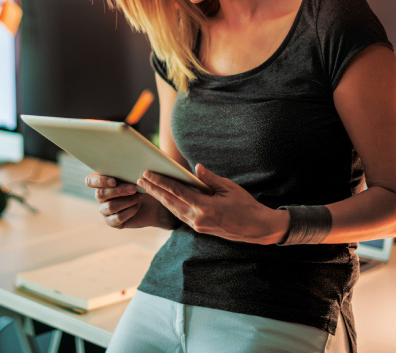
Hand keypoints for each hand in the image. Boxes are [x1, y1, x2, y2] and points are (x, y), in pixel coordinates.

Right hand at [85, 173, 178, 229]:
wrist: (155, 202)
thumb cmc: (145, 183)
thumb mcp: (139, 172)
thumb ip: (133, 164)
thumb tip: (135, 153)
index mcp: (102, 181)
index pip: (90, 181)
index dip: (99, 181)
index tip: (114, 181)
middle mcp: (101, 196)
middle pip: (100, 194)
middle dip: (118, 191)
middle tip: (134, 188)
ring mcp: (105, 210)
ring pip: (109, 207)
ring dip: (126, 201)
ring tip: (139, 197)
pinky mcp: (113, 222)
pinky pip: (116, 219)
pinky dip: (128, 212)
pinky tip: (137, 206)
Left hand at [138, 164, 288, 244]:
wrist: (256, 228)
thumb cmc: (245, 205)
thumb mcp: (229, 188)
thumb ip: (210, 179)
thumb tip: (196, 168)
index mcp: (205, 207)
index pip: (177, 192)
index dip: (161, 182)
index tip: (148, 174)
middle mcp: (198, 218)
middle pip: (170, 202)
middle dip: (154, 190)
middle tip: (139, 179)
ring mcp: (197, 225)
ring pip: (173, 210)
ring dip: (159, 198)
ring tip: (147, 187)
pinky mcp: (199, 228)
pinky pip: (180, 215)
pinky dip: (170, 205)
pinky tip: (163, 199)